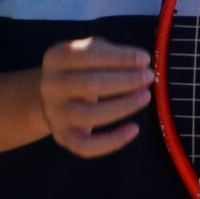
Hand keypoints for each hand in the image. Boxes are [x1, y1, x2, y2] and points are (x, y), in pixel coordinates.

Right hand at [37, 37, 150, 156]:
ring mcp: (55, 114)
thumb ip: (112, 53)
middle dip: (125, 81)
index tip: (145, 59)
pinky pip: (87, 146)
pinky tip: (134, 129)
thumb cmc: (80, 70)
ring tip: (145, 96)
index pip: (88, 55)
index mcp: (56, 58)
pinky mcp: (64, 137)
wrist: (52, 99)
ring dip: (123, 106)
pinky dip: (113, 141)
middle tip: (149, 77)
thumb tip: (141, 63)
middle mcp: (50, 86)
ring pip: (89, 115)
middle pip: (90, 84)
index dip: (119, 58)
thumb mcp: (89, 52)